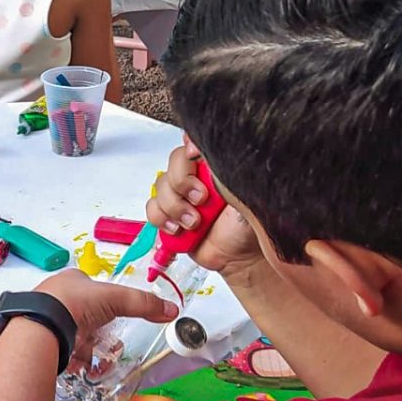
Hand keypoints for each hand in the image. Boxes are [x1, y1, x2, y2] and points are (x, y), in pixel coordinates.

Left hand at [34, 269, 176, 368]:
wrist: (41, 326)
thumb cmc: (72, 303)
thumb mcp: (115, 298)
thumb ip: (142, 303)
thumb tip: (169, 309)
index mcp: (71, 280)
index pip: (94, 290)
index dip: (106, 303)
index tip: (114, 317)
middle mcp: (56, 296)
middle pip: (84, 316)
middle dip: (97, 332)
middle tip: (105, 343)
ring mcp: (47, 317)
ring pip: (72, 334)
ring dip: (84, 348)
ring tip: (92, 359)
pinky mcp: (41, 337)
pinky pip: (61, 349)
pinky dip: (71, 359)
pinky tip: (77, 364)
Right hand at [146, 141, 262, 276]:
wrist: (239, 258)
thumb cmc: (247, 227)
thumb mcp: (247, 193)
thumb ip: (229, 173)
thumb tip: (213, 155)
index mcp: (216, 166)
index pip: (195, 142)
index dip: (190, 144)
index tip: (194, 154)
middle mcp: (197, 177)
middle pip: (174, 162)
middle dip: (182, 182)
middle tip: (201, 199)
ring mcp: (182, 196)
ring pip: (161, 187)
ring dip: (176, 207)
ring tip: (195, 222)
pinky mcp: (170, 216)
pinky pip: (153, 209)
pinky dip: (163, 219)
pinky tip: (180, 229)